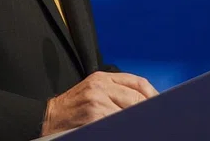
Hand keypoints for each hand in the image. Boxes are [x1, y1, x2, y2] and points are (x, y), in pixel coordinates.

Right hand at [41, 71, 157, 134]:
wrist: (47, 118)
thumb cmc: (72, 109)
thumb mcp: (92, 91)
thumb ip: (115, 91)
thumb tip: (146, 102)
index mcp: (102, 78)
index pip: (138, 83)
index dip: (153, 96)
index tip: (162, 107)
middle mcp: (100, 87)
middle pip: (136, 98)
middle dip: (148, 111)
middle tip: (158, 121)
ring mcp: (96, 102)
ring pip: (129, 112)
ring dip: (138, 121)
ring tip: (144, 127)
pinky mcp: (93, 117)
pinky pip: (117, 123)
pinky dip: (125, 128)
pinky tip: (126, 130)